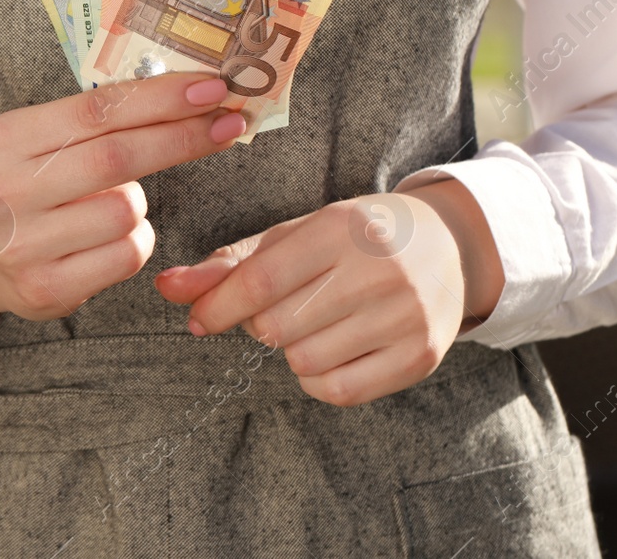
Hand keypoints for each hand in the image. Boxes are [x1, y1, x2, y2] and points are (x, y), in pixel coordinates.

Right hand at [0, 73, 245, 334]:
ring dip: (139, 201)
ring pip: (126, 209)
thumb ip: (93, 119)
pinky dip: (135, 240)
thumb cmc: (21, 183)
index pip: (96, 109)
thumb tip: (186, 95)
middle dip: (182, 137)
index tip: (211, 88)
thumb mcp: (33, 139)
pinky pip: (126, 254)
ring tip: (111, 201)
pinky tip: (108, 237)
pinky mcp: (45, 288)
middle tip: (228, 123)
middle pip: (118, 156)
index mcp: (2, 139)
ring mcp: (22, 244)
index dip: (160, 98)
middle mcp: (5, 191)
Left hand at [155, 179, 504, 405]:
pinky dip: (320, 378)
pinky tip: (334, 348)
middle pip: (277, 326)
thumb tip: (167, 288)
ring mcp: (404, 314)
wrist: (450, 246)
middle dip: (263, 324)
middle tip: (285, 308)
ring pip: (304, 360)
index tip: (196, 321)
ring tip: (317, 323)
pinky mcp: (420, 355)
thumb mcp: (297, 234)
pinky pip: (340, 389)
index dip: (217, 306)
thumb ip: (231, 262)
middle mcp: (378, 269)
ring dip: (293, 350)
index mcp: (341, 227)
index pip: (261, 279)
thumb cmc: (356, 238)